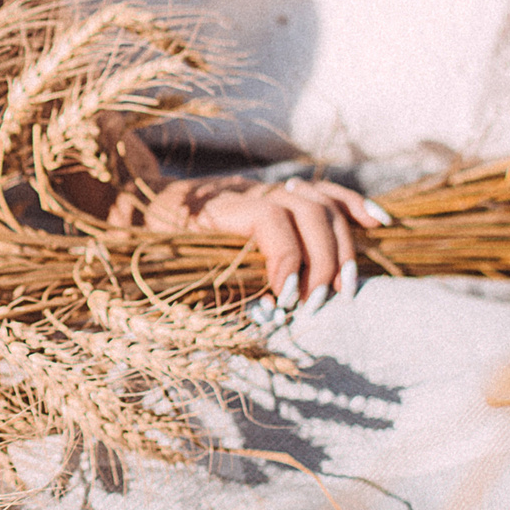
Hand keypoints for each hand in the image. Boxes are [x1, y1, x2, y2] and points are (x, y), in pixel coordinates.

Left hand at [141, 174, 389, 308]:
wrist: (132, 198)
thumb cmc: (143, 240)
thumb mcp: (157, 263)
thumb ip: (197, 286)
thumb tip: (249, 322)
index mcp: (217, 206)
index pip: (271, 217)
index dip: (287, 258)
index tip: (284, 300)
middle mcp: (248, 191)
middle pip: (306, 211)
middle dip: (319, 263)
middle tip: (314, 307)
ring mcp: (266, 188)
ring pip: (321, 202)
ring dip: (341, 247)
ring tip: (344, 289)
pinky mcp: (277, 193)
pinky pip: (323, 193)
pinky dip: (352, 207)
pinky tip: (377, 225)